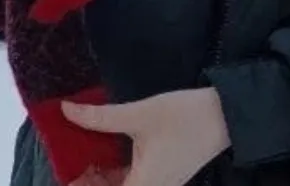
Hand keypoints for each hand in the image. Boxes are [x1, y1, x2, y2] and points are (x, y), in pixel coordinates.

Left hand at [62, 88, 230, 185]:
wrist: (224, 115)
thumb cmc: (182, 118)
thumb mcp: (137, 115)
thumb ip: (100, 117)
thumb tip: (65, 110)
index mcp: (145, 185)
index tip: (66, 178)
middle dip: (89, 182)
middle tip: (67, 163)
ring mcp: (158, 183)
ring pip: (121, 185)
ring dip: (99, 176)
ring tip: (78, 157)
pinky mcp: (162, 173)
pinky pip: (131, 178)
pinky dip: (113, 170)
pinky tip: (100, 152)